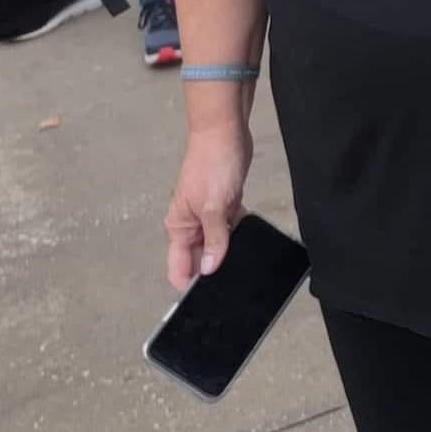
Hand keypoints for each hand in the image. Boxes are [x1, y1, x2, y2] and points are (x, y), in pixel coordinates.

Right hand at [164, 122, 252, 288]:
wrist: (225, 131)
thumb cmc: (212, 164)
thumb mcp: (213, 204)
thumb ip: (214, 238)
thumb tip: (209, 270)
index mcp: (179, 227)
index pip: (178, 268)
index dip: (189, 285)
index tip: (207, 300)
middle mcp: (191, 225)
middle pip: (199, 259)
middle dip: (212, 271)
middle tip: (233, 286)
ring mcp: (209, 215)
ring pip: (216, 244)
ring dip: (227, 253)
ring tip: (243, 268)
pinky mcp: (226, 205)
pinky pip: (230, 229)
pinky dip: (238, 235)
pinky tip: (251, 242)